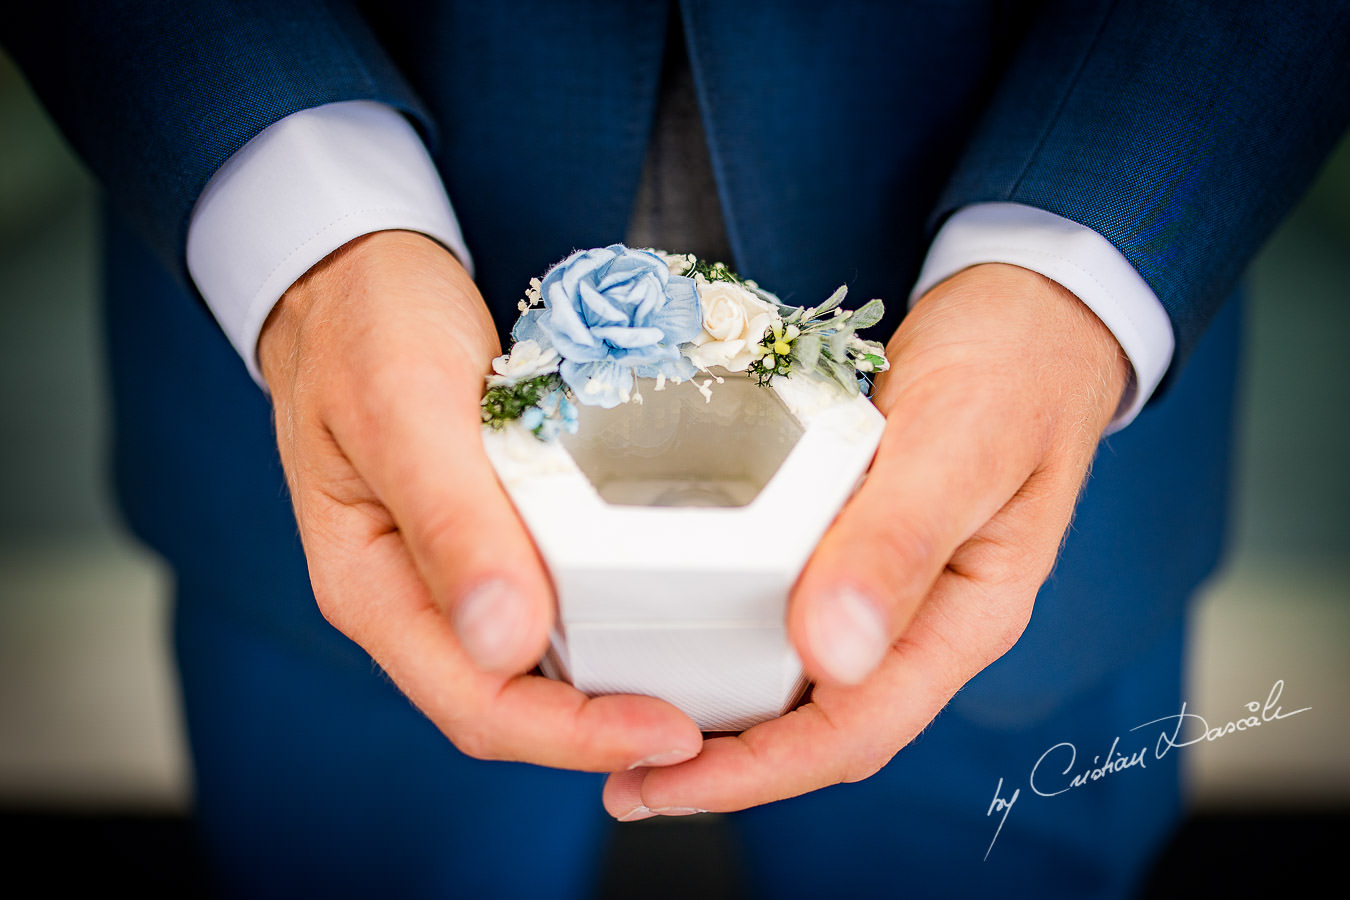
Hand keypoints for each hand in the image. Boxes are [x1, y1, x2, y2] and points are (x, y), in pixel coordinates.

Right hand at [259, 231, 701, 770]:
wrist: (350, 272)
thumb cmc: (366, 326)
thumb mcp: (407, 406)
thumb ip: (449, 521)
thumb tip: (502, 645)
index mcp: (370, 587)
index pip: (474, 703)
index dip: (572, 735)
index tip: (669, 731)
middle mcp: (409, 598)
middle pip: (506, 704)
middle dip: (602, 727)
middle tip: (704, 722)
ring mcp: (445, 572)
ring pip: (529, 667)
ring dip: (606, 689)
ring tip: (696, 684)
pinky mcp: (482, 537)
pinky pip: (544, 607)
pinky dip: (600, 624)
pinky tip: (658, 611)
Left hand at [604, 263, 1128, 816]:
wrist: (1034, 309)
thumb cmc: (1014, 366)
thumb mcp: (959, 443)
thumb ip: (900, 543)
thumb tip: (834, 655)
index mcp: (966, 617)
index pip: (857, 729)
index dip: (757, 773)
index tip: (663, 786)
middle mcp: (926, 620)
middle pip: (823, 727)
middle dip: (726, 766)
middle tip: (624, 777)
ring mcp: (892, 588)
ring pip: (804, 684)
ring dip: (725, 714)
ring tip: (633, 720)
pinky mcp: (858, 548)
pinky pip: (792, 616)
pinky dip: (734, 640)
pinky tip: (680, 632)